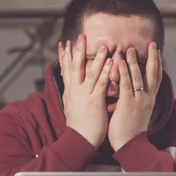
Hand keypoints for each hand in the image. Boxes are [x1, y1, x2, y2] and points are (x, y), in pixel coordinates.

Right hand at [59, 34, 111, 148]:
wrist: (79, 139)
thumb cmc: (78, 125)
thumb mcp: (71, 106)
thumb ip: (73, 93)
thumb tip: (71, 85)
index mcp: (70, 91)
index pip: (66, 69)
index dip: (65, 55)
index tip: (64, 42)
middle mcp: (75, 90)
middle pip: (75, 66)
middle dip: (78, 50)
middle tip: (80, 36)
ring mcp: (84, 95)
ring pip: (90, 73)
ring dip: (96, 58)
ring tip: (103, 45)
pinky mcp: (94, 101)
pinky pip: (100, 84)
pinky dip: (105, 72)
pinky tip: (110, 63)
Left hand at [108, 42, 162, 151]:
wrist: (131, 145)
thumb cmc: (131, 131)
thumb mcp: (138, 113)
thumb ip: (137, 100)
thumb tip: (133, 92)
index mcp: (150, 100)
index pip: (157, 78)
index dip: (158, 64)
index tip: (158, 52)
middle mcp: (147, 98)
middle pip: (152, 74)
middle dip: (152, 58)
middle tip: (153, 44)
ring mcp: (138, 100)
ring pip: (138, 77)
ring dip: (134, 61)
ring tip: (130, 49)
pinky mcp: (128, 104)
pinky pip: (126, 85)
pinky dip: (124, 72)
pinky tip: (121, 62)